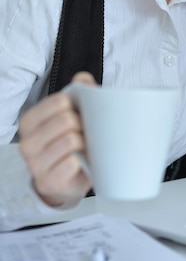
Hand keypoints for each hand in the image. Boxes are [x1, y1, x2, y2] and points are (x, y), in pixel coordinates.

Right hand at [18, 72, 95, 207]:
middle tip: (84, 134)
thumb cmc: (70, 142)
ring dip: (84, 143)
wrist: (67, 179)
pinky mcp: (48, 182)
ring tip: (83, 148)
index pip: (59, 101)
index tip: (78, 115)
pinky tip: (80, 163)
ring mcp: (35, 165)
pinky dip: (82, 161)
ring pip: (71, 140)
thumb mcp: (73, 115)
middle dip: (82, 126)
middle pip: (66, 120)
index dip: (76, 107)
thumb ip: (79, 93)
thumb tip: (82, 79)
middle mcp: (26, 143)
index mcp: (29, 121)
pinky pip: (72, 162)